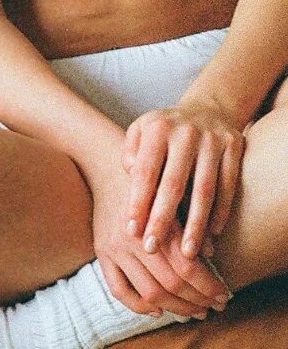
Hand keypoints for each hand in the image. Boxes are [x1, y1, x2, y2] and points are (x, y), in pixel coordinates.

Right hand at [91, 155, 230, 318]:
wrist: (105, 162)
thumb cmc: (148, 176)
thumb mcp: (172, 189)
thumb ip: (190, 218)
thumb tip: (211, 253)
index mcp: (153, 219)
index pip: (186, 265)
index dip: (209, 285)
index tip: (225, 294)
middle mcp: (132, 235)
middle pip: (170, 283)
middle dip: (198, 300)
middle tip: (214, 306)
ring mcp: (114, 246)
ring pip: (149, 293)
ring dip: (176, 308)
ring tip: (194, 311)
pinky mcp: (101, 251)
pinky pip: (119, 290)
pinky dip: (139, 307)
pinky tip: (158, 310)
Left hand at [123, 102, 244, 258]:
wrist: (206, 108)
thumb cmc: (165, 130)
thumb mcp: (141, 130)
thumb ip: (130, 151)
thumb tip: (129, 173)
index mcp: (158, 128)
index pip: (145, 170)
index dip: (138, 201)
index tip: (131, 230)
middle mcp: (185, 132)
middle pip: (173, 184)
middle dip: (162, 219)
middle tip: (152, 248)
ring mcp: (212, 140)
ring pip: (204, 190)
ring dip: (195, 225)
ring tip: (187, 254)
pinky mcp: (233, 147)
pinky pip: (228, 187)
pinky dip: (220, 213)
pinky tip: (211, 235)